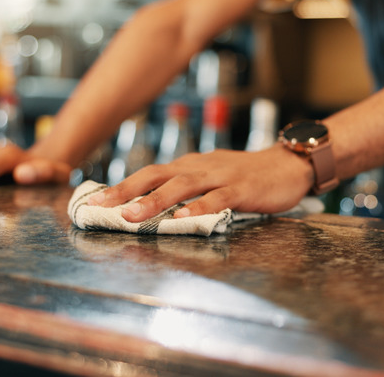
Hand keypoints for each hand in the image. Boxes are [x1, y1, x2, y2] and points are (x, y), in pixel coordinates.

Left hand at [89, 146, 314, 220]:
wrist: (288, 164)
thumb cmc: (247, 176)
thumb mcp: (212, 178)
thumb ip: (187, 190)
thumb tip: (154, 207)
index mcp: (190, 166)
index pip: (150, 173)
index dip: (122, 186)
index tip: (94, 200)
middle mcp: (200, 167)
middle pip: (157, 175)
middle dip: (125, 190)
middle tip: (99, 205)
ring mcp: (221, 176)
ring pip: (182, 186)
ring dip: (154, 200)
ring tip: (131, 215)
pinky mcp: (241, 188)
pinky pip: (216, 198)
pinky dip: (198, 208)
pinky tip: (181, 219)